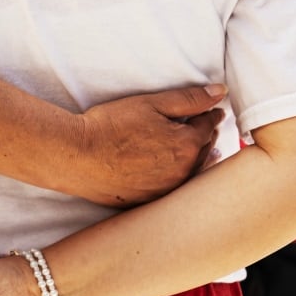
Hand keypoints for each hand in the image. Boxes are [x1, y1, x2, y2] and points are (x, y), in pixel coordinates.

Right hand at [70, 84, 225, 206]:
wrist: (76, 157)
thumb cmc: (111, 126)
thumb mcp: (151, 104)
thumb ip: (189, 99)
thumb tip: (219, 93)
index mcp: (187, 146)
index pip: (208, 125)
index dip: (210, 113)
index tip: (213, 110)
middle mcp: (181, 173)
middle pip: (204, 150)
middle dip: (207, 136)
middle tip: (206, 126)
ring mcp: (165, 191)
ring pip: (190, 172)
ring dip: (196, 159)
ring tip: (194, 150)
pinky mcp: (147, 201)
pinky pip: (171, 188)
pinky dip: (176, 176)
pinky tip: (169, 170)